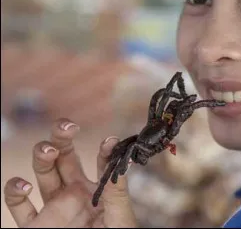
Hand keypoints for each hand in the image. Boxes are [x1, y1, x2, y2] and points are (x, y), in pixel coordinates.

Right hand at [4, 118, 136, 227]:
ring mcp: (52, 207)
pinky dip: (15, 190)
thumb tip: (121, 159)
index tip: (111, 140)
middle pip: (64, 158)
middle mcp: (72, 193)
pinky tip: (24, 185)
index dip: (104, 149)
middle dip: (62, 138)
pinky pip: (18, 205)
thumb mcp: (120, 218)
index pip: (99, 162)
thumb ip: (117, 190)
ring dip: (41, 155)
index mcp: (97, 190)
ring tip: (48, 151)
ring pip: (41, 172)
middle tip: (67, 126)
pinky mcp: (33, 225)